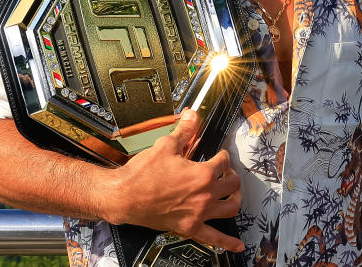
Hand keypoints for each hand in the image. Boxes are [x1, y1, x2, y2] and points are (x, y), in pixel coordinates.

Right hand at [106, 109, 243, 252]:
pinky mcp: (189, 228)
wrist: (123, 197)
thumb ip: (184, 130)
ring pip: (230, 208)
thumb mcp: (166, 145)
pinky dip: (228, 242)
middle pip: (232, 184)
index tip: (218, 154)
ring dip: (235, 200)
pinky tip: (238, 246)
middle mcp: (206, 195)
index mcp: (203, 174)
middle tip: (226, 172)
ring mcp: (199, 213)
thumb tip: (193, 114)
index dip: (222, 155)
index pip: (224, 161)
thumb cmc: (142, 174)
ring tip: (232, 194)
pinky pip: (214, 238)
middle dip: (231, 175)